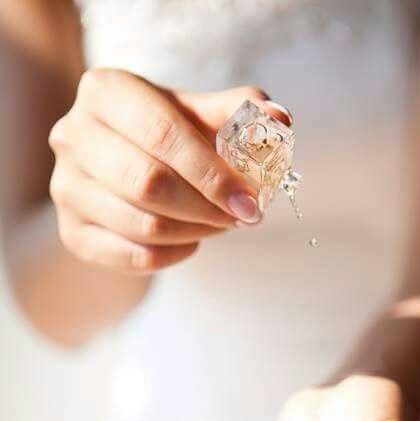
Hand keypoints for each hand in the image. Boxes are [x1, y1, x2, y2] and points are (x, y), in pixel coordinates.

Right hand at [49, 70, 287, 272]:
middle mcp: (73, 136)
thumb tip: (280, 121)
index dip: (212, 173)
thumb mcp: (198, 116)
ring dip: (195, 231)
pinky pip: (133, 257)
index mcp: (105, 92)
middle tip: (241, 217)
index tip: (251, 201)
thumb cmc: (166, 138)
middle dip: (206, 207)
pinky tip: (190, 240)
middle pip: (148, 183)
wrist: (120, 173)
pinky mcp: (72, 232)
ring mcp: (66, 187)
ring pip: (142, 225)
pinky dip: (173, 255)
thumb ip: (238, 114)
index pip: (163, 133)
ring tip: (219, 224)